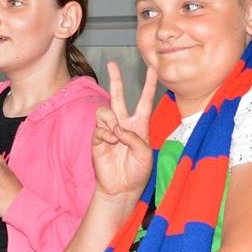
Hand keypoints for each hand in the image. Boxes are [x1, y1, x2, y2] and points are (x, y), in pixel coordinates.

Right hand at [91, 62, 157, 201]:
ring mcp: (110, 130)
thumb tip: (117, 128)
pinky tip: (110, 142)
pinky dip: (104, 133)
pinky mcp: (98, 138)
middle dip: (115, 80)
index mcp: (140, 125)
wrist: (121, 187)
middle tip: (111, 64)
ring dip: (110, 120)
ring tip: (115, 135)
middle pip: (119, 96)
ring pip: (105, 110)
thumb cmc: (137, 172)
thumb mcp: (145, 154)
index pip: (145, 100)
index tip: (153, 68)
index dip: (149, 84)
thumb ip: (134, 138)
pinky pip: (99, 127)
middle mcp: (124, 124)